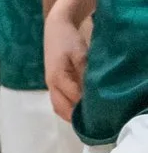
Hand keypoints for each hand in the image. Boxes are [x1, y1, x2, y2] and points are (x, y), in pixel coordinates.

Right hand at [47, 6, 92, 120]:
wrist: (55, 29)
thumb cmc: (68, 40)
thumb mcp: (81, 55)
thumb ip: (85, 74)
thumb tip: (92, 92)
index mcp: (57, 77)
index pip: (73, 99)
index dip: (86, 108)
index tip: (101, 114)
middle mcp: (51, 84)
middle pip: (62, 109)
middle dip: (76, 118)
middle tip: (95, 123)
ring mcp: (50, 85)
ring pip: (58, 107)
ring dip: (71, 115)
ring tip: (88, 119)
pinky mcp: (52, 83)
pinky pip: (58, 101)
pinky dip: (68, 109)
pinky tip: (81, 110)